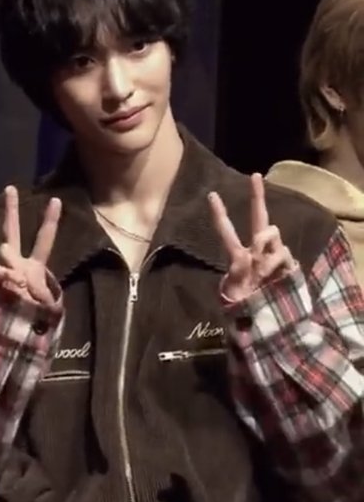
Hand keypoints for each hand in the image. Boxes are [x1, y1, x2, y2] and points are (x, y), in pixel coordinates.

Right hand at [0, 185, 61, 310]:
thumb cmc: (34, 317)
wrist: (13, 337)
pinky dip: (5, 280)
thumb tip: (16, 276)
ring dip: (9, 260)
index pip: (44, 240)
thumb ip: (37, 290)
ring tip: (17, 277)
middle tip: (10, 188)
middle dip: (11, 211)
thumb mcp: (45, 303)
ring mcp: (4, 272)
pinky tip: (11, 289)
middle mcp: (18, 264)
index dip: (50, 221)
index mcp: (36, 267)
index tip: (56, 200)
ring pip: (4, 253)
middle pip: (13, 232)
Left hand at [208, 173, 294, 301]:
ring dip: (265, 243)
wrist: (266, 325)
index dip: (220, 215)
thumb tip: (250, 258)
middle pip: (259, 220)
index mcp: (238, 258)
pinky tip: (275, 276)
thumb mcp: (231, 296)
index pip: (227, 233)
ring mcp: (273, 258)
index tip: (212, 195)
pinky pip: (283, 253)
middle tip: (255, 176)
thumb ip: (235, 275)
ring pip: (271, 233)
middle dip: (257, 197)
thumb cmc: (244, 310)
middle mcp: (256, 253)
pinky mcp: (288, 266)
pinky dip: (277, 261)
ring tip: (261, 269)